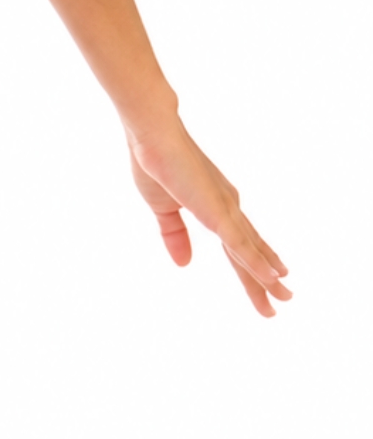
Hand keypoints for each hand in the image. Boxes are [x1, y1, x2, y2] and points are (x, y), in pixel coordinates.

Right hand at [126, 115, 290, 317]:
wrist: (154, 137)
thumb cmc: (157, 164)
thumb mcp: (163, 210)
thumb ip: (175, 236)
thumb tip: (184, 264)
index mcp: (217, 207)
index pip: (239, 246)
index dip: (253, 266)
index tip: (269, 283)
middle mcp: (229, 209)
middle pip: (251, 253)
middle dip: (266, 281)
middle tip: (284, 301)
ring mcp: (227, 210)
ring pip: (251, 253)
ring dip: (267, 278)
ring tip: (284, 298)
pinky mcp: (218, 212)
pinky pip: (241, 244)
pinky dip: (257, 262)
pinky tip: (273, 277)